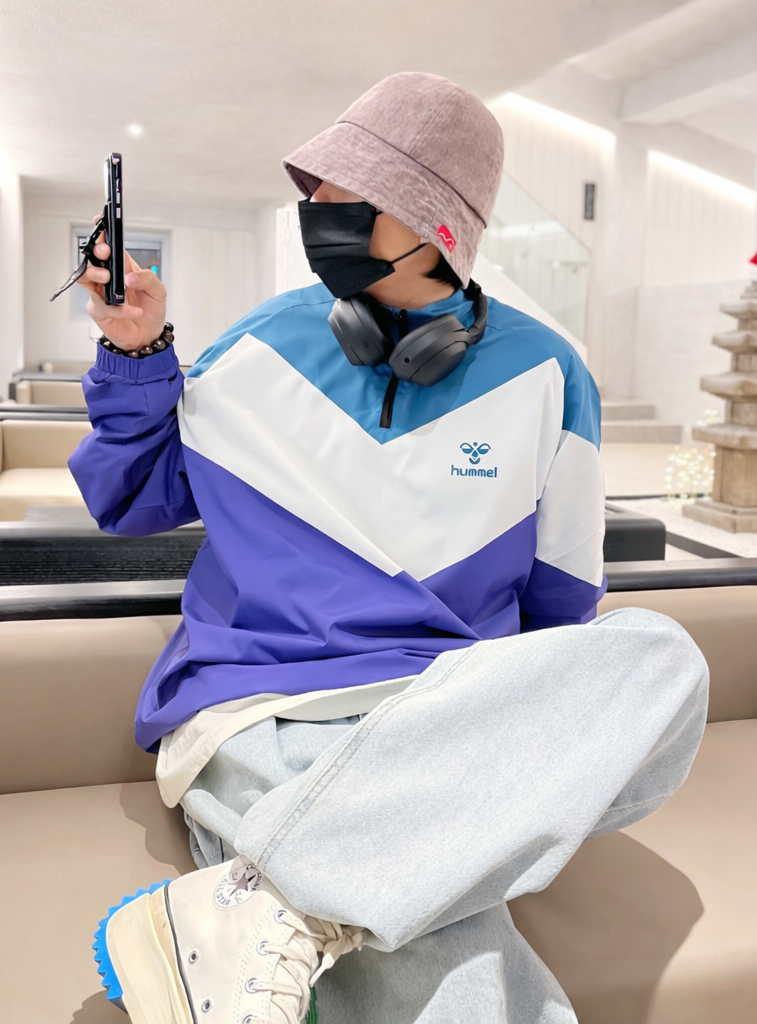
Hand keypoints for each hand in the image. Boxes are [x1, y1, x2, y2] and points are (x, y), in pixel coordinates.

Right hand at [77, 222, 166, 350]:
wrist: (148, 336)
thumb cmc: (152, 310)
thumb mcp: (158, 291)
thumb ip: (147, 279)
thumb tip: (128, 277)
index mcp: (122, 266)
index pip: (110, 246)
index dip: (103, 233)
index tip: (100, 223)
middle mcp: (108, 276)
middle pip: (93, 257)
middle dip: (96, 251)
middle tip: (105, 252)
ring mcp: (100, 292)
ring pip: (86, 277)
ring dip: (96, 274)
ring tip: (109, 278)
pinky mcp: (98, 309)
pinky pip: (102, 305)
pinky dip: (118, 308)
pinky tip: (133, 311)